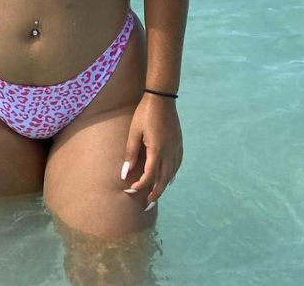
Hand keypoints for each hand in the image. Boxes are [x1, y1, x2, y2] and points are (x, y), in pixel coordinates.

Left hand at [120, 94, 182, 210]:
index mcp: (157, 151)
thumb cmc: (144, 114)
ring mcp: (176, 148)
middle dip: (154, 194)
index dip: (139, 186)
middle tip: (146, 206)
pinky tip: (169, 178)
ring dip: (163, 186)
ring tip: (156, 195)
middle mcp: (169, 153)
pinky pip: (177, 165)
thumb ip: (131, 153)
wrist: (161, 98)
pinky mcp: (179, 143)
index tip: (130, 191)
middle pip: (163, 180)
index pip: (149, 176)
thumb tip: (125, 174)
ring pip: (171, 174)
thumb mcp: (134, 132)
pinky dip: (172, 174)